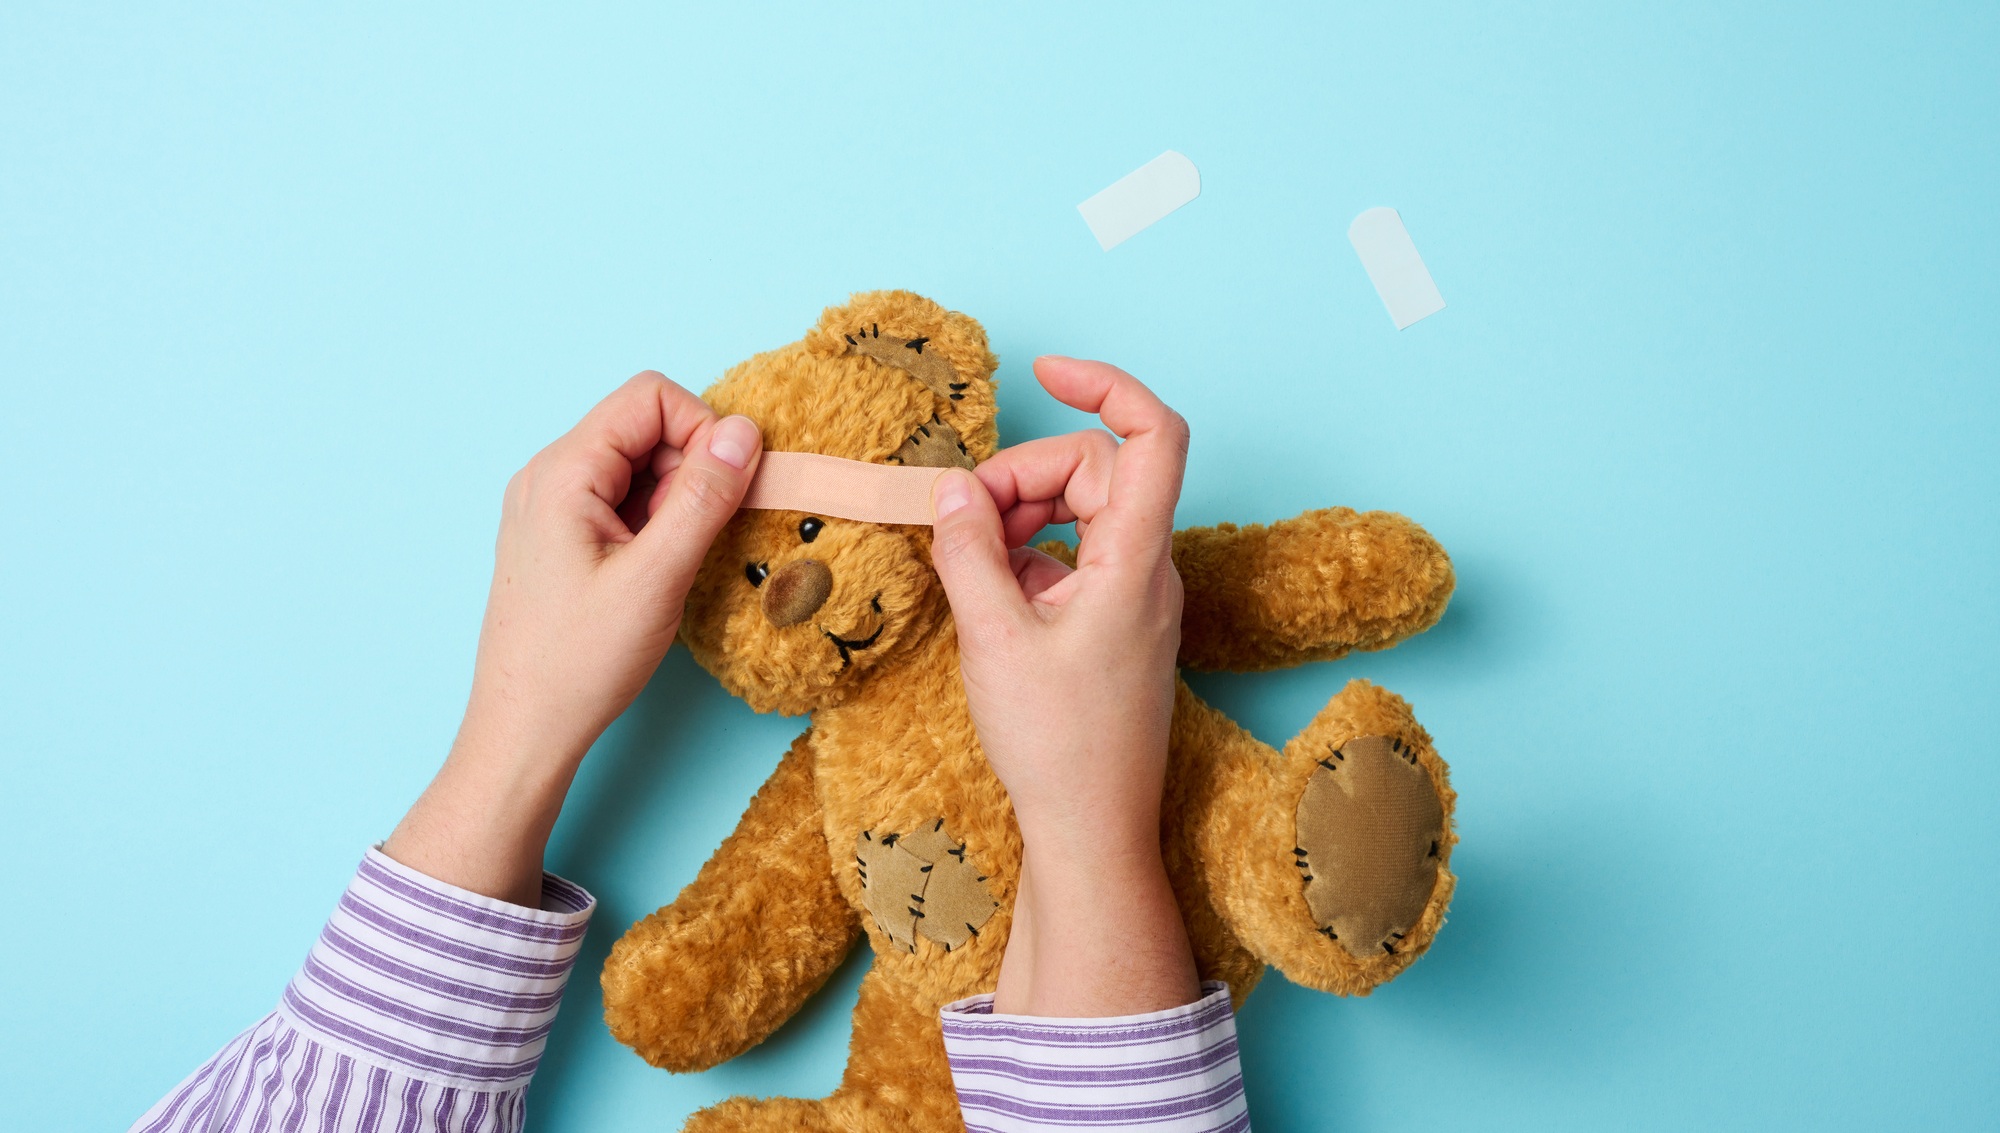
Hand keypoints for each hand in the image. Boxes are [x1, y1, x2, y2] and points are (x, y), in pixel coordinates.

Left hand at [383, 373, 761, 905]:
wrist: (524, 729)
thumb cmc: (580, 661)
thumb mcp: (657, 576)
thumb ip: (703, 496)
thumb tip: (744, 431)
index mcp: (562, 472)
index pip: (649, 397)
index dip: (702, 430)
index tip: (725, 489)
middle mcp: (549, 476)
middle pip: (644, 427)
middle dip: (691, 468)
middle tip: (701, 535)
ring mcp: (550, 507)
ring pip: (637, 466)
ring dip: (675, 499)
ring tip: (675, 562)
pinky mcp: (559, 537)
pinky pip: (621, 500)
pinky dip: (654, 522)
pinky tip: (657, 571)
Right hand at [928, 356, 1198, 1014]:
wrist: (1093, 833)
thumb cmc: (1057, 746)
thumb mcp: (994, 637)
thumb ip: (970, 550)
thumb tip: (950, 490)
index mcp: (1136, 559)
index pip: (1154, 435)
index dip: (1106, 385)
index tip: (1046, 371)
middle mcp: (1149, 568)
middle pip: (1098, 470)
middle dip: (1025, 473)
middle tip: (961, 516)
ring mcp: (1137, 597)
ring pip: (1084, 511)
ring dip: (1022, 514)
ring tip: (967, 554)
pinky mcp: (1117, 624)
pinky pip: (1076, 557)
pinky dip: (1030, 556)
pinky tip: (988, 591)